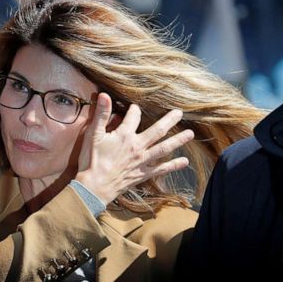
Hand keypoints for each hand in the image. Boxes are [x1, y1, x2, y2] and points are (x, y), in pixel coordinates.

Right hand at [75, 94, 193, 204]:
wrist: (95, 186)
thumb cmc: (92, 161)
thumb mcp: (93, 135)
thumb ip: (101, 114)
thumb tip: (104, 95)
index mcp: (125, 135)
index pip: (133, 116)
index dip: (134, 109)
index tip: (135, 107)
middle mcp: (137, 146)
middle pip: (157, 130)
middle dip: (169, 120)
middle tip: (180, 113)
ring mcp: (142, 161)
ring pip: (164, 148)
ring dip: (178, 140)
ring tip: (190, 134)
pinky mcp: (143, 174)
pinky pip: (161, 169)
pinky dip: (173, 165)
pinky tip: (184, 162)